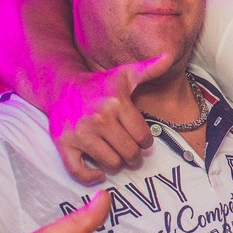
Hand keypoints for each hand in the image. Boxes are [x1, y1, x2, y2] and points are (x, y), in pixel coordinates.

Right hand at [49, 53, 171, 183]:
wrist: (62, 87)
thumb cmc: (99, 84)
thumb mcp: (126, 74)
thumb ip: (150, 68)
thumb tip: (170, 55)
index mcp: (117, 103)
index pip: (143, 136)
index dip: (146, 142)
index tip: (142, 141)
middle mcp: (99, 118)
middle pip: (129, 152)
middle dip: (134, 156)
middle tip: (131, 152)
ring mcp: (80, 133)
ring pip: (110, 163)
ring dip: (117, 164)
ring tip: (117, 156)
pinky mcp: (63, 143)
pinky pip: (79, 171)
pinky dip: (91, 176)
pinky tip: (99, 172)